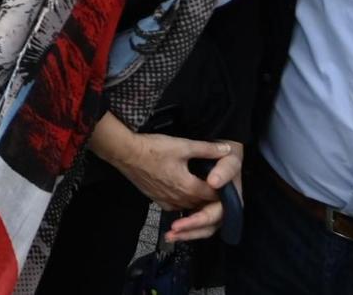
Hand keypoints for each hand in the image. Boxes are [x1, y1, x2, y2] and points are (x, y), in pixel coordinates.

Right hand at [91, 117, 231, 217]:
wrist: (124, 153)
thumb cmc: (154, 149)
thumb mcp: (183, 145)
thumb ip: (207, 149)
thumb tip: (227, 149)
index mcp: (189, 187)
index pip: (214, 196)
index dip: (223, 191)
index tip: (228, 184)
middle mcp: (179, 199)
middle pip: (202, 204)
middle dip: (210, 198)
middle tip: (216, 187)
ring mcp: (166, 201)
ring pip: (188, 206)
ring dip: (196, 201)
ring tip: (200, 190)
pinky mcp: (155, 200)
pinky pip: (174, 206)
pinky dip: (181, 202)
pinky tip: (180, 193)